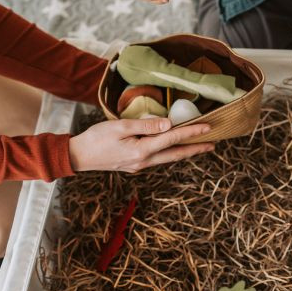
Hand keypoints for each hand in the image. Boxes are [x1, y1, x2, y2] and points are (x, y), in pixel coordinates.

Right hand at [68, 117, 213, 172]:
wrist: (77, 156)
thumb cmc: (96, 138)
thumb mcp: (120, 126)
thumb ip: (146, 125)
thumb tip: (169, 124)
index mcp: (141, 151)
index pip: (172, 139)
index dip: (192, 132)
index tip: (208, 127)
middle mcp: (143, 162)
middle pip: (176, 154)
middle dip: (195, 149)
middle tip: (214, 143)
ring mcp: (139, 166)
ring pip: (168, 158)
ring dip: (185, 152)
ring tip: (200, 146)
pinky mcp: (134, 166)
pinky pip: (158, 159)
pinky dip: (171, 153)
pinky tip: (175, 148)